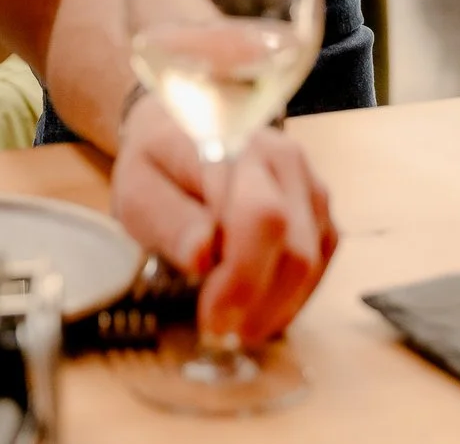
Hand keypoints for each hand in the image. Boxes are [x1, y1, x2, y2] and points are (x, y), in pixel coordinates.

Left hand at [107, 99, 334, 344]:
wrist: (184, 129)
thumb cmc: (159, 164)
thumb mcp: (139, 189)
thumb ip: (169, 219)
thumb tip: (203, 256)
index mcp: (237, 144)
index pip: (260, 217)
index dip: (241, 280)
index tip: (212, 319)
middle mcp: (283, 157)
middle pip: (295, 246)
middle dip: (259, 302)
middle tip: (219, 329)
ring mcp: (308, 182)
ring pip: (312, 260)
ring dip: (275, 306)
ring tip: (235, 324)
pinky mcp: (319, 210)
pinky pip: (320, 264)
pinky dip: (291, 298)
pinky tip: (258, 308)